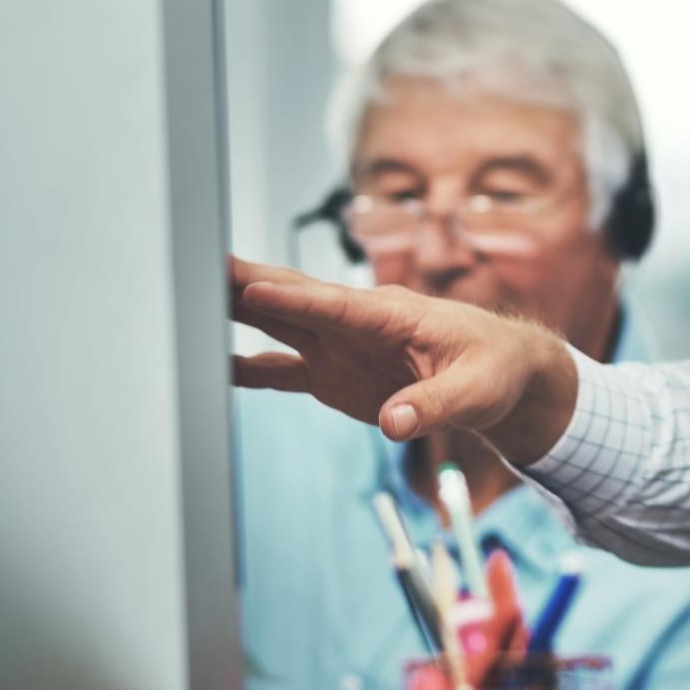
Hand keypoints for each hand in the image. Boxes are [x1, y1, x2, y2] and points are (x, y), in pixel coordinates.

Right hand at [228, 256, 579, 464]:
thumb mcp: (477, 391)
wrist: (503, 377)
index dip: (292, 298)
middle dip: (245, 284)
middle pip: (293, 301)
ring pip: (278, 325)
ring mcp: (340, 347)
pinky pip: (282, 369)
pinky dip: (247, 368)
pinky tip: (213, 366)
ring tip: (187, 301)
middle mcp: (357, 324)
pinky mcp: (334, 374)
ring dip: (235, 312)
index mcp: (393, 314)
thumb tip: (397, 423)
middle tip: (196, 266)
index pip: (334, 304)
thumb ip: (434, 405)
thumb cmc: (497, 370)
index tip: (250, 287)